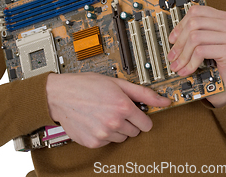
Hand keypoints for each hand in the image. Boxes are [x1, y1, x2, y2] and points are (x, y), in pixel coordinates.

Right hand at [46, 72, 170, 147]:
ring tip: (105, 113)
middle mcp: (114, 122)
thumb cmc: (87, 85)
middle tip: (116, 108)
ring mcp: (103, 134)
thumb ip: (144, 93)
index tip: (135, 111)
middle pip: (135, 131)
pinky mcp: (93, 143)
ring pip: (122, 138)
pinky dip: (104, 134)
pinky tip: (97, 121)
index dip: (141, 116)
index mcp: (122, 106)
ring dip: (117, 128)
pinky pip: (108, 142)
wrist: (61, 94)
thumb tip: (164, 100)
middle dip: (129, 121)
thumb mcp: (118, 83)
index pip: (146, 124)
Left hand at [167, 5, 225, 107]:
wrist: (224, 83)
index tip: (172, 39)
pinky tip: (187, 70)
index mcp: (223, 17)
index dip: (181, 25)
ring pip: (195, 37)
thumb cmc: (213, 62)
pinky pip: (201, 51)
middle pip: (194, 24)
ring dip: (183, 54)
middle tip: (172, 56)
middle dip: (179, 42)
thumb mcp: (201, 43)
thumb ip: (191, 32)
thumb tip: (173, 36)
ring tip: (177, 65)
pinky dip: (190, 62)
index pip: (196, 12)